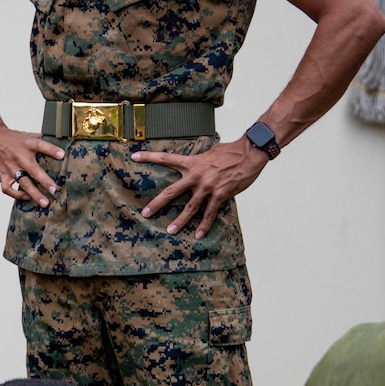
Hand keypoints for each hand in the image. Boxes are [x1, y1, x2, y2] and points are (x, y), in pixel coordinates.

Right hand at [0, 125, 63, 207]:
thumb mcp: (27, 135)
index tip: (62, 155)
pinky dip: (17, 195)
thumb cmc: (11, 139)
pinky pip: (8, 189)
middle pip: (32, 169)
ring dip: (34, 194)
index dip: (51, 149)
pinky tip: (27, 197)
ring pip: (22, 183)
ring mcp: (10, 167)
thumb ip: (42, 141)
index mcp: (27, 144)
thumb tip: (60, 143)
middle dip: (44, 180)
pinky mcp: (2, 175)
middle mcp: (19, 156)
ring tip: (45, 203)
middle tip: (54, 190)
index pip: (40, 145)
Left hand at [132, 137, 267, 237]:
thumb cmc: (231, 151)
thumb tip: (195, 165)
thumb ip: (199, 161)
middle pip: (172, 191)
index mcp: (192, 162)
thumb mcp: (210, 152)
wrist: (249, 154)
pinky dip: (204, 225)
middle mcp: (196, 175)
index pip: (166, 158)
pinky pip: (210, 213)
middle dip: (157, 203)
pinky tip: (198, 234)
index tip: (134, 156)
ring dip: (180, 221)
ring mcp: (207, 187)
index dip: (149, 157)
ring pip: (190, 208)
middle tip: (145, 212)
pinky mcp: (220, 195)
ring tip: (170, 231)